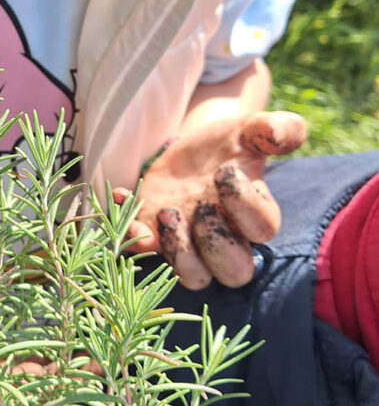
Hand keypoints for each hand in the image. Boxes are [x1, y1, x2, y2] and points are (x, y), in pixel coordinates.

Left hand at [118, 111, 306, 289]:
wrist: (193, 150)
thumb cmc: (229, 143)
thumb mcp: (251, 129)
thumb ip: (276, 128)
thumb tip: (280, 133)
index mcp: (253, 212)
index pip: (263, 229)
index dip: (245, 205)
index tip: (225, 173)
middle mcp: (225, 237)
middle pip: (234, 272)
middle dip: (215, 244)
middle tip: (200, 208)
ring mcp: (188, 240)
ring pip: (193, 277)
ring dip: (178, 251)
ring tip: (166, 211)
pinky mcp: (154, 233)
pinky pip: (142, 250)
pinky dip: (128, 231)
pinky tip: (124, 194)